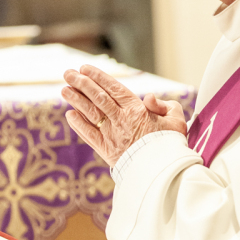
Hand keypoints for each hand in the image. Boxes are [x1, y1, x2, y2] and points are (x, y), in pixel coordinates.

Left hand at [62, 65, 186, 166]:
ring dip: (76, 100)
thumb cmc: (171, 143)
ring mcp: (112, 135)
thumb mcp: (175, 119)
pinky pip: (89, 135)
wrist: (163, 171)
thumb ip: (163, 105)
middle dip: (81, 83)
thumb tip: (149, 97)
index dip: (98, 77)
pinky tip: (69, 114)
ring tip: (64, 90)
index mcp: (137, 110)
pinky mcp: (107, 150)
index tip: (84, 68)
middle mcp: (121, 120)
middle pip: (98, 97)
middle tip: (68, 73)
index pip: (114, 88)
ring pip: (90, 113)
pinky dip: (78, 124)